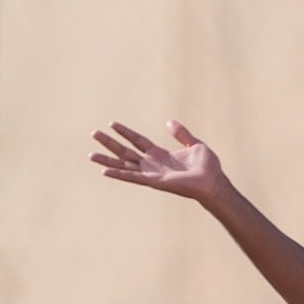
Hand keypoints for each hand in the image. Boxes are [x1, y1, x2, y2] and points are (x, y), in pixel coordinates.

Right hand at [90, 119, 237, 207]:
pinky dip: (118, 174)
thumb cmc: (208, 167)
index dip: (125, 132)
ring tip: (91, 154)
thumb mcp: (195, 144)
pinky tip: (104, 171)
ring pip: (124, 164)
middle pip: (126, 151)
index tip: (112, 123)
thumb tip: (169, 122)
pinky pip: (132, 177)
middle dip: (110, 143)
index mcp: (161, 155)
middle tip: (94, 133)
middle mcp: (153, 164)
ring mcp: (152, 173)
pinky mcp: (154, 181)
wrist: (213, 182)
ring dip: (108, 159)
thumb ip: (181, 133)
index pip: (138, 141)